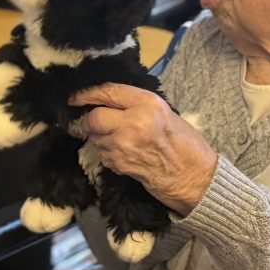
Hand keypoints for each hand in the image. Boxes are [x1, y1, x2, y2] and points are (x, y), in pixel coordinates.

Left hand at [70, 84, 216, 215]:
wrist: (196, 178)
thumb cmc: (185, 144)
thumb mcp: (164, 114)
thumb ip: (136, 105)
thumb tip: (106, 101)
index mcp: (147, 103)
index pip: (107, 91)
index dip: (86, 94)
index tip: (74, 97)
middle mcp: (134, 120)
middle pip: (94, 117)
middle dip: (88, 122)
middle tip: (91, 124)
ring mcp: (125, 144)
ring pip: (95, 138)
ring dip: (100, 140)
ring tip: (119, 142)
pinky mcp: (120, 163)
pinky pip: (103, 154)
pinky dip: (108, 155)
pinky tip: (125, 156)